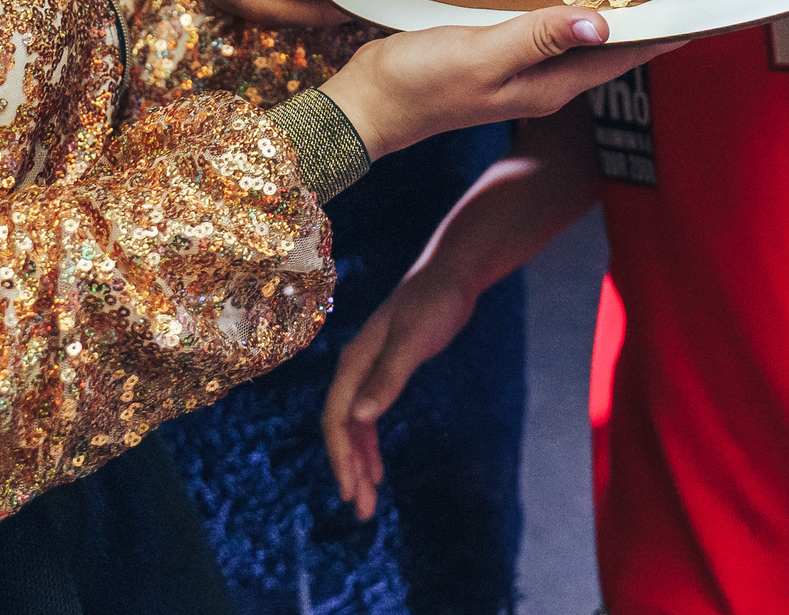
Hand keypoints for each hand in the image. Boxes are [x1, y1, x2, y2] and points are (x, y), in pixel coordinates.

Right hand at [319, 8, 665, 159]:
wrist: (366, 104)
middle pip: (612, 49)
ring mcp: (523, 71)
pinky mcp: (499, 56)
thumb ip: (539, 37)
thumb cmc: (419, 84)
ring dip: (614, 15)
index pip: (625, 57)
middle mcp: (546, 81)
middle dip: (649, 21)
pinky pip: (551, 31)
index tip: (704, 9)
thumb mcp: (483, 55)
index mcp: (552, 85)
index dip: (665, 34)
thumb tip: (602, 25)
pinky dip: (572, 11)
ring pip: (583, 40)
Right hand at [324, 268, 479, 518]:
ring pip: (355, 428)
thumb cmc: (434, 303)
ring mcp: (369, 372)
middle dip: (349, 471)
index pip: (336, 421)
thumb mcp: (413, 340)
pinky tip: (378, 468)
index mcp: (354, 365)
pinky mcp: (387, 373)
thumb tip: (360, 417)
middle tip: (362, 511)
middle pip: (343, 430)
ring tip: (368, 499)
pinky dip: (370, 445)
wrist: (451, 275)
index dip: (341, 458)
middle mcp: (355, 370)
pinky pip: (369, 418)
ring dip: (359, 463)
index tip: (351, 491)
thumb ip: (389, 377)